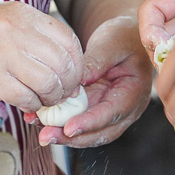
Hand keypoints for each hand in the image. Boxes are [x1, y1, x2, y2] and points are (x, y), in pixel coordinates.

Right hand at [0, 2, 84, 112]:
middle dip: (68, 85)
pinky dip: (31, 105)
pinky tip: (26, 104)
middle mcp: (16, 30)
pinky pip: (25, 97)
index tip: (73, 77)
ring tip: (44, 101)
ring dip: (51, 98)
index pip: (69, 40)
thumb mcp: (2, 21)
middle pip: (62, 64)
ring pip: (48, 83)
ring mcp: (2, 53)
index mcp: (23, 14)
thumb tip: (63, 62)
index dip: (76, 64)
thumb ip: (32, 35)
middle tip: (62, 95)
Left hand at [26, 16, 152, 148]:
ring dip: (63, 135)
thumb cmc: (123, 37)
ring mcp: (108, 111)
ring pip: (88, 132)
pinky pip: (78, 120)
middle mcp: (124, 108)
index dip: (90, 123)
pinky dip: (59, 123)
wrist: (125, 37)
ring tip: (40, 131)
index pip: (113, 113)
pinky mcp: (94, 108)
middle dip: (73, 138)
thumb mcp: (111, 44)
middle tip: (47, 136)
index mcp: (134, 92)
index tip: (68, 128)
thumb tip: (75, 82)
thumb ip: (96, 63)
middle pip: (100, 132)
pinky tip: (39, 119)